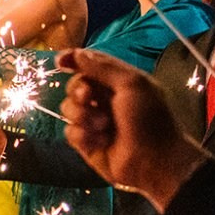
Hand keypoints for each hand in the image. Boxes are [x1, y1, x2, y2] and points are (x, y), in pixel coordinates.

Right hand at [59, 48, 206, 209]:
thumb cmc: (149, 119)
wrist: (153, 161)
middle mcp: (105, 99)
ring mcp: (94, 121)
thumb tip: (76, 54)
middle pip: (74, 86)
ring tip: (103, 126)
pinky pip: (70, 132)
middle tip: (89, 99)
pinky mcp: (86, 143)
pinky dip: (83, 135)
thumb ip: (102, 67)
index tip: (61, 63)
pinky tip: (100, 142)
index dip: (74, 61)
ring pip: (68, 108)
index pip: (91, 65)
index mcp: (119, 82)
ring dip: (83, 116)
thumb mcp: (131, 84)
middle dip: (78, 91)